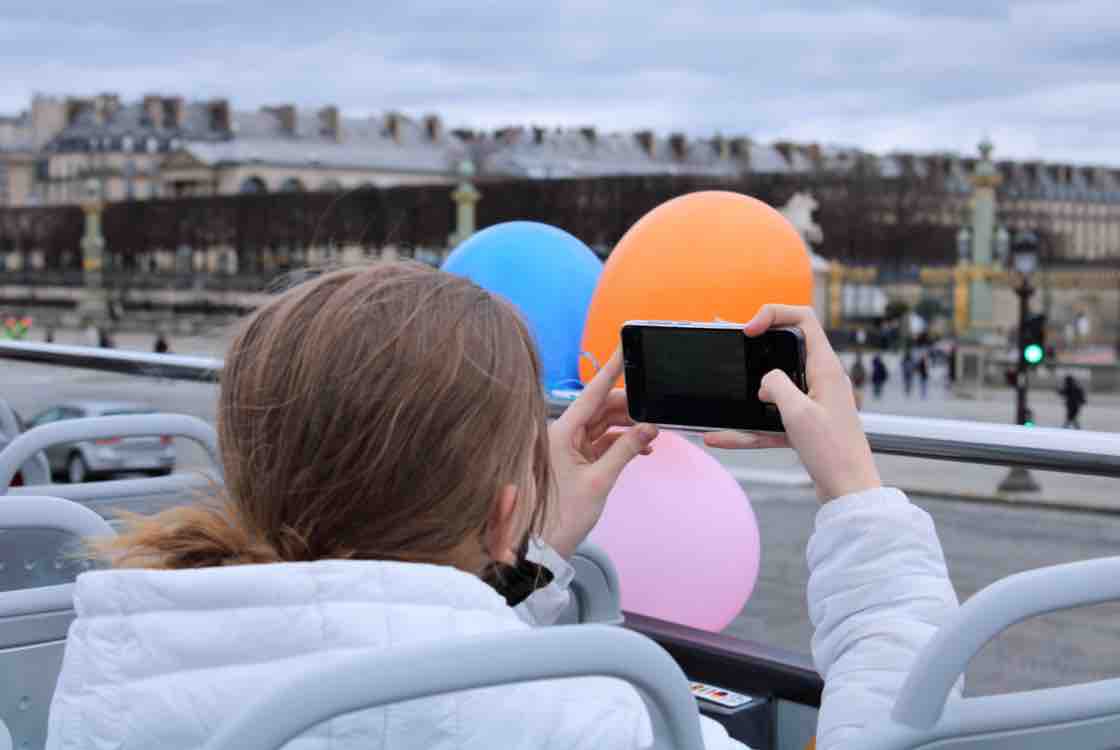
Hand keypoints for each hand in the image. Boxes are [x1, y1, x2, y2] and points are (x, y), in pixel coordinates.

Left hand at [546, 349, 657, 556]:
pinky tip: (641, 448)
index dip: (610, 370)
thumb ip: (625, 451)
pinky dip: (620, 443)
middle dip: (628, 406)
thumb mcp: (599, 482)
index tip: (624, 349)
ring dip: (627, 426)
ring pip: (602, 425)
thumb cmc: (560, 517)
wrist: (542, 546)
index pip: (590, 394)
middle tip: (652, 406)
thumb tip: (648, 428)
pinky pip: (601, 442)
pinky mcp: (575, 461)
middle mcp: (561, 435)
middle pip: (599, 408)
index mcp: (560, 433)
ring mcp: (568, 447)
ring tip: (651, 432)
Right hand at [703, 305, 880, 502]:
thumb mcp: (797, 413)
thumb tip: (765, 381)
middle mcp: (822, 380)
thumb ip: (776, 385)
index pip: (803, 319)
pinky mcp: (807, 426)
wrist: (850, 492)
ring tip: (723, 396)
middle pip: (785, 351)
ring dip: (749, 394)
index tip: (749, 330)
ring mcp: (814, 403)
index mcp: (826, 368)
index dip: (774, 315)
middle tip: (732, 353)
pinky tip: (721, 437)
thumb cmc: (834, 453)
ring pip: (775, 389)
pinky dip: (749, 428)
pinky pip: (772, 420)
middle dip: (755, 353)